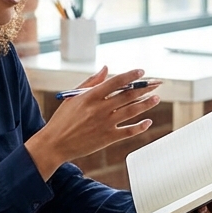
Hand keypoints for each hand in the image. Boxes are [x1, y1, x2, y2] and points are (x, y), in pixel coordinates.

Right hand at [25, 68, 160, 178]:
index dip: (130, 76)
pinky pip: (128, 131)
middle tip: (156, 84)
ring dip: (146, 104)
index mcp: (90, 96)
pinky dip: (140, 127)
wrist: (55, 144)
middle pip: (128, 95)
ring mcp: (105, 124)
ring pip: (131, 111)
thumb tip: (106, 68)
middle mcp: (100, 109)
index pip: (115, 82)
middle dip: (144, 88)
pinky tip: (148, 122)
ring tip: (156, 98)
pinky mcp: (107, 138)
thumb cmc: (63, 119)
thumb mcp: (73, 97)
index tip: (141, 72)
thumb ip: (91, 82)